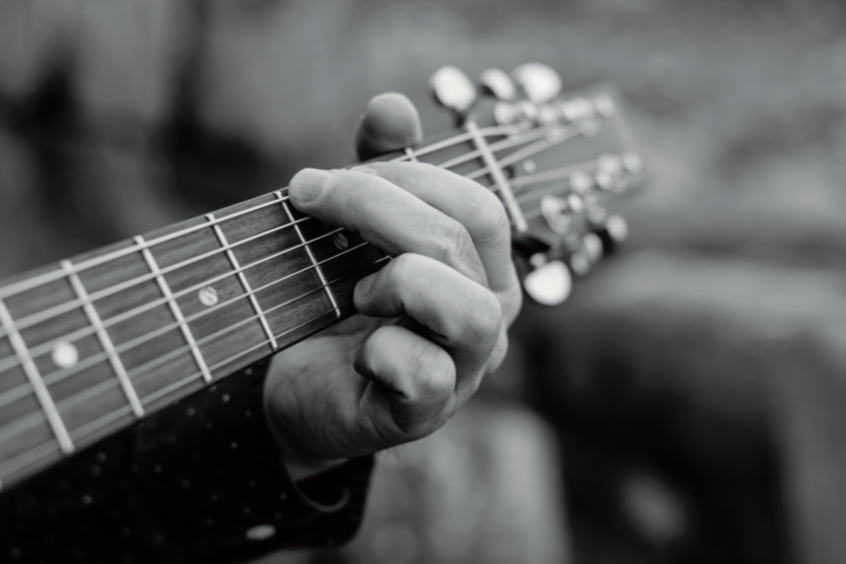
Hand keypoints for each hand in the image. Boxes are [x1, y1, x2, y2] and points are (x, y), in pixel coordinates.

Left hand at [263, 93, 521, 476]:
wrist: (297, 387)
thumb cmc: (332, 305)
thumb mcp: (352, 231)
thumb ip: (378, 171)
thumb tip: (395, 105)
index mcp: (481, 265)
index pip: (474, 203)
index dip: (400, 176)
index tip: (316, 180)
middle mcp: (488, 314)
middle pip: (461, 239)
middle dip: (375, 206)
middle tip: (307, 201)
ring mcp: (466, 368)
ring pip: (468, 308)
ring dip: (397, 284)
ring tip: (355, 293)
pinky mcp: (428, 412)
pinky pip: (429, 375)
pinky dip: (382, 353)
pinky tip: (358, 352)